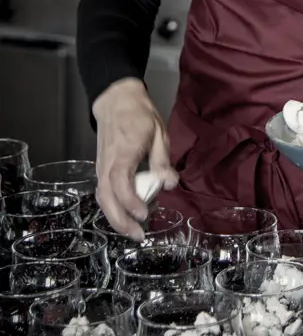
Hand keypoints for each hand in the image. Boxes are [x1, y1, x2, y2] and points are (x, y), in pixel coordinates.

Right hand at [92, 78, 177, 239]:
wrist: (115, 100)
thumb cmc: (140, 115)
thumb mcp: (159, 131)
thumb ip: (162, 159)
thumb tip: (169, 184)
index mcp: (124, 151)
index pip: (120, 182)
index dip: (131, 201)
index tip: (145, 213)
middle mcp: (108, 162)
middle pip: (107, 197)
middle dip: (121, 220)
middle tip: (139, 235)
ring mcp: (101, 166)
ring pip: (102, 198)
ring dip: (115, 219)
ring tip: (133, 232)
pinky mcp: (100, 169)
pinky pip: (103, 193)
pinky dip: (112, 208)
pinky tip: (126, 216)